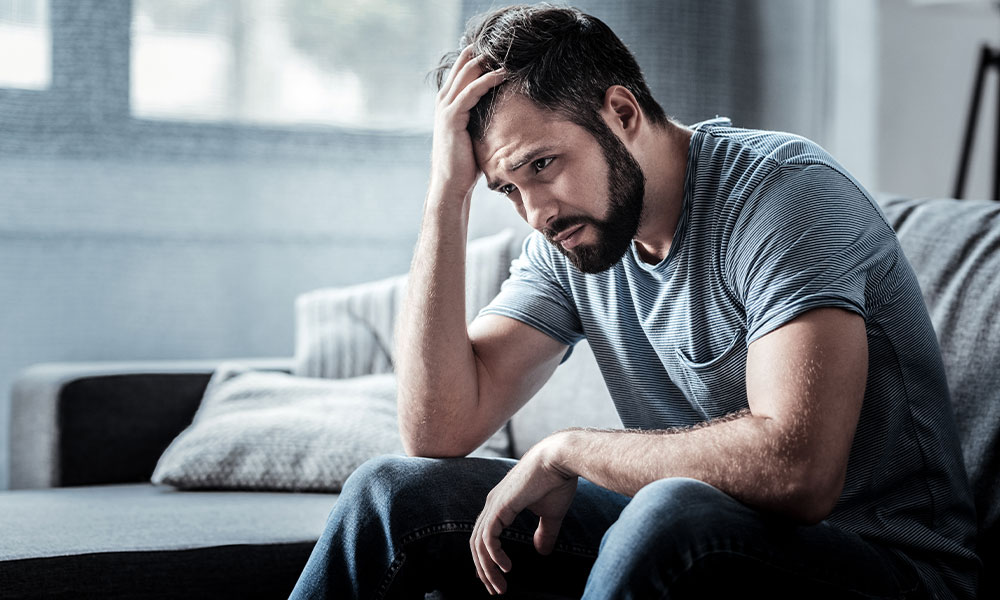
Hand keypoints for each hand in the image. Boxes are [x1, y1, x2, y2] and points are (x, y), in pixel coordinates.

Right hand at [430, 45, 504, 202]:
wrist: (451, 183)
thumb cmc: (466, 163)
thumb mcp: (475, 134)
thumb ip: (482, 118)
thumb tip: (505, 112)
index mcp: (448, 103)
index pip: (463, 71)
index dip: (479, 58)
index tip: (501, 51)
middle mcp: (444, 101)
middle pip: (463, 65)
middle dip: (483, 53)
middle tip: (506, 45)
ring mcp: (446, 108)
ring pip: (467, 74)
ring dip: (487, 62)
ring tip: (507, 53)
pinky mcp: (452, 117)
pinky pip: (471, 91)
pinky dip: (486, 80)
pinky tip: (502, 74)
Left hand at [470, 440, 577, 594]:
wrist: (561, 458)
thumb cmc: (557, 480)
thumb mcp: (551, 514)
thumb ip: (544, 533)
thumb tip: (541, 552)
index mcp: (500, 504)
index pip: (484, 537)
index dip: (487, 560)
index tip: (497, 578)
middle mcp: (492, 504)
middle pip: (476, 543)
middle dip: (484, 570)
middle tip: (495, 590)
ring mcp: (493, 504)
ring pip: (479, 544)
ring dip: (487, 568)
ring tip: (500, 586)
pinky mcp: (500, 506)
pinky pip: (488, 537)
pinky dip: (493, 556)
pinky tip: (506, 568)